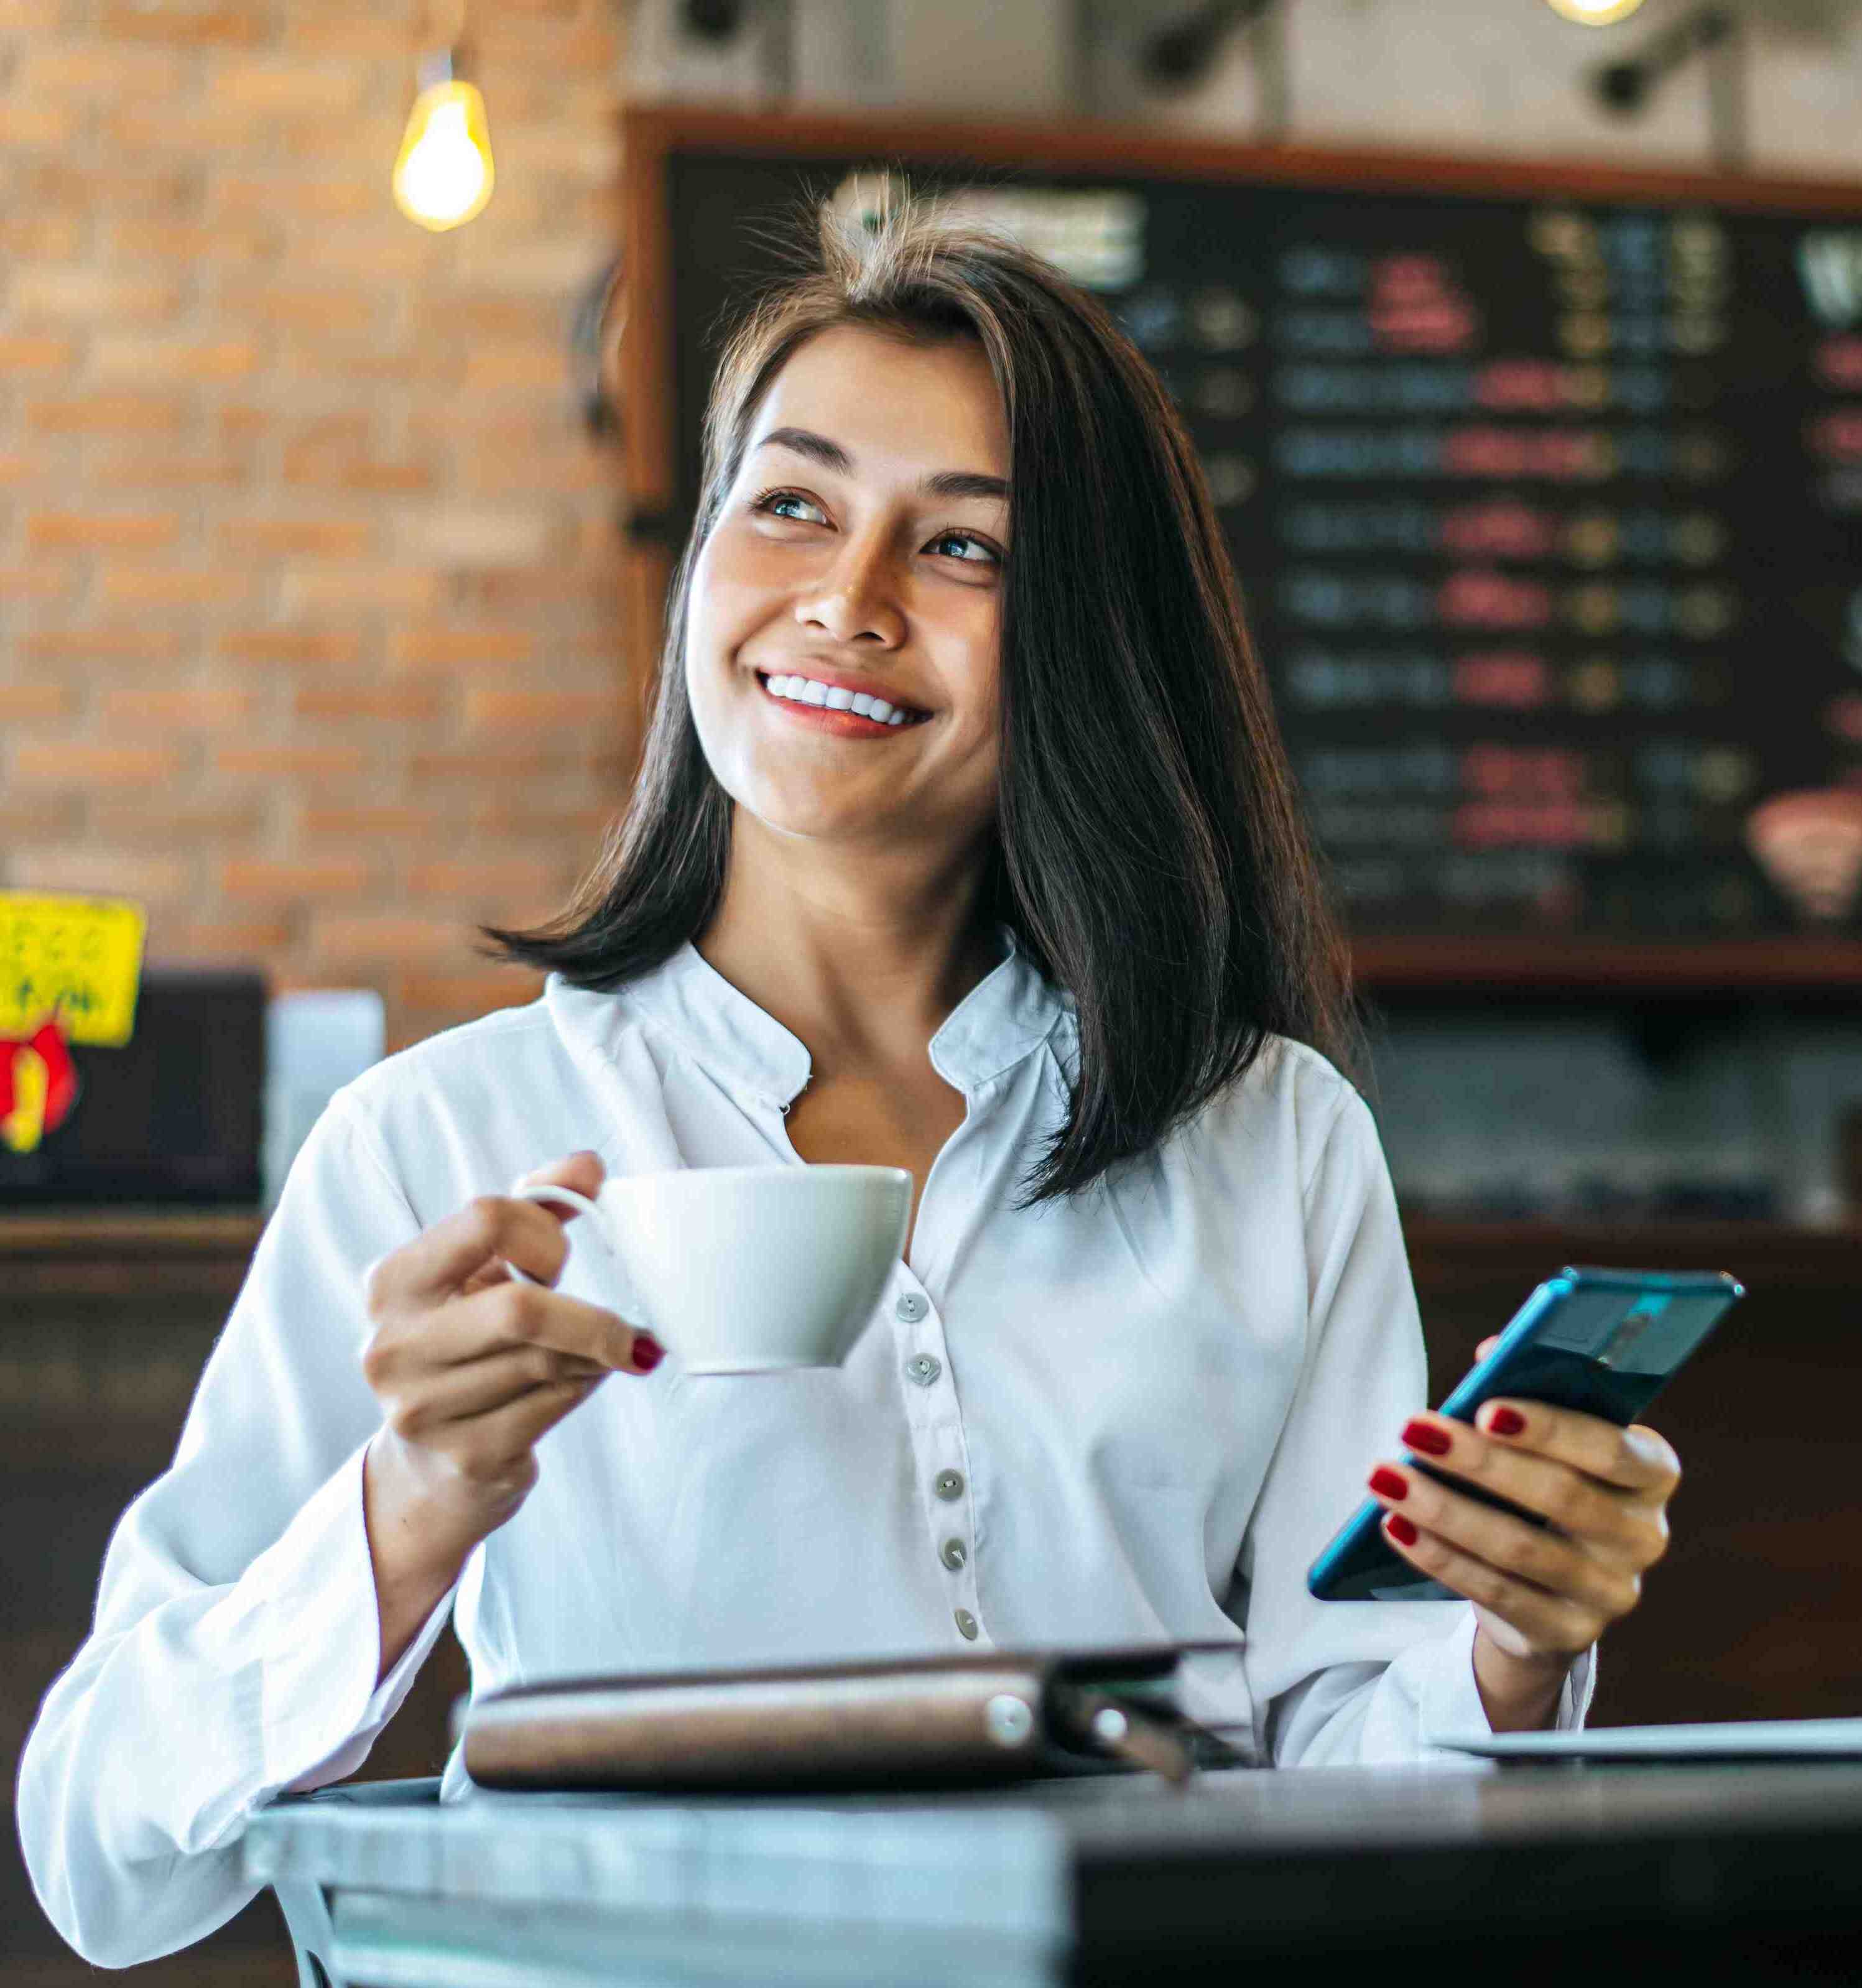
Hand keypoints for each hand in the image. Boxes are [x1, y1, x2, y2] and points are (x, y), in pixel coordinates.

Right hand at [359, 1150, 661, 1674]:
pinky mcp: (466, 1457)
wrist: (430, 1465)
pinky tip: (581, 1381)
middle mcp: (393, 1346)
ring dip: (594, 1353)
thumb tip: (589, 1165)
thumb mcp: (485, 1267)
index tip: (558, 1256)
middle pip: (522, 1308)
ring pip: (548, 1361)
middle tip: (623, 1324)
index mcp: (392, 1282)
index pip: (486, 1218)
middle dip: (590, 1315)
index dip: (543, 1232)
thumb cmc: (467, 1340)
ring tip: (599, 1350)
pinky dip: (585, 1388)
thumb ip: (534, 1206)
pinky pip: (554, 1406)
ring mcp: (423, 1410)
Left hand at [1365, 1335, 1680, 1727]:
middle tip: (1411, 1429)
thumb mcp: (1545, 1441)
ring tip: (1384, 1477)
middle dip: (1477, 1461)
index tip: (1483, 1406)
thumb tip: (1494, 1352)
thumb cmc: (1541, 1486)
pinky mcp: (1568, 1634)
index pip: (1612, 1448)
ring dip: (1443, 1509)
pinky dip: (1440, 1557)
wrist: (1550, 1586)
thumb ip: (1526, 1393)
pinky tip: (1396, 1526)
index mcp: (1651, 1472)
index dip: (1550, 1428)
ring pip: (1520, 1548)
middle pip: (1559, 1496)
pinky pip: (1497, 1593)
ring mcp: (1610, 1593)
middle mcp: (1644, 1536)